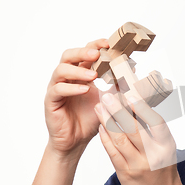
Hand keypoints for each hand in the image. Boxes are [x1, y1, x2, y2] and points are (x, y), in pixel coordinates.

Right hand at [45, 39, 109, 155]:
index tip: (109, 44)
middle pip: (69, 56)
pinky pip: (58, 90)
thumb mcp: (109, 99)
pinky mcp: (51, 101)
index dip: (96, 45)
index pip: (85, 53)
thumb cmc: (90, 119)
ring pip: (61, 71)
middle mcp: (67, 78)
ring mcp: (57, 88)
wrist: (77, 140)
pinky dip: (71, 88)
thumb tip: (132, 69)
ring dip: (78, 71)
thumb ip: (118, 84)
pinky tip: (84, 90)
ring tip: (94, 75)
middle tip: (97, 54)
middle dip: (83, 52)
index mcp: (81, 74)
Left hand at [94, 92, 180, 184]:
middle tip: (107, 95)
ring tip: (99, 107)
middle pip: (134, 128)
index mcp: (166, 145)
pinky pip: (112, 152)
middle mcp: (153, 155)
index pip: (156, 122)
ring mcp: (139, 165)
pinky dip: (105, 138)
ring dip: (107, 120)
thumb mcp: (166, 148)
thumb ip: (154, 130)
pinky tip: (101, 126)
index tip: (130, 94)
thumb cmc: (164, 169)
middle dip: (118, 109)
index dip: (143, 108)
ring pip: (120, 139)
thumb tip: (138, 105)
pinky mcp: (126, 174)